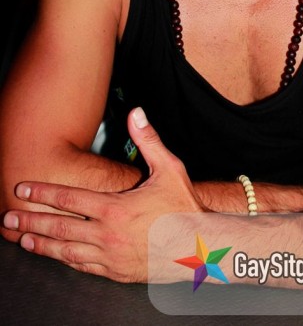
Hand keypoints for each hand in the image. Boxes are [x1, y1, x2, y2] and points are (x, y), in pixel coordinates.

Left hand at [1, 108, 204, 282]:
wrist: (201, 248)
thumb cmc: (184, 208)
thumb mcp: (169, 169)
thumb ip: (149, 140)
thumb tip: (136, 113)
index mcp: (115, 209)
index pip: (69, 199)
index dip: (42, 192)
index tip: (22, 188)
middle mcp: (107, 235)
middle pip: (59, 227)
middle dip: (30, 221)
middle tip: (8, 218)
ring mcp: (110, 257)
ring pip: (66, 251)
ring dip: (42, 243)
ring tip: (23, 239)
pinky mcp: (116, 272)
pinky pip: (83, 267)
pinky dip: (65, 260)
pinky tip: (57, 256)